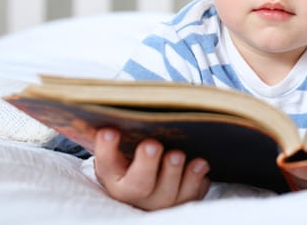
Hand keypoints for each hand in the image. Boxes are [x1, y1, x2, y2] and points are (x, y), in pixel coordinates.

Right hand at [93, 128, 210, 209]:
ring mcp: (160, 199)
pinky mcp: (182, 200)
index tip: (109, 130)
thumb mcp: (124, 142)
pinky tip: (200, 164)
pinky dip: (196, 180)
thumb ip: (118, 128)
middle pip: (139, 184)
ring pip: (167, 193)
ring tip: (178, 154)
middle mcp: (135, 192)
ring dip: (174, 173)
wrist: (154, 176)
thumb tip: (108, 105)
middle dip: (146, 164)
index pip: (106, 163)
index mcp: (114, 175)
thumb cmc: (136, 152)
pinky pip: (191, 195)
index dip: (106, 149)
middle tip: (152, 145)